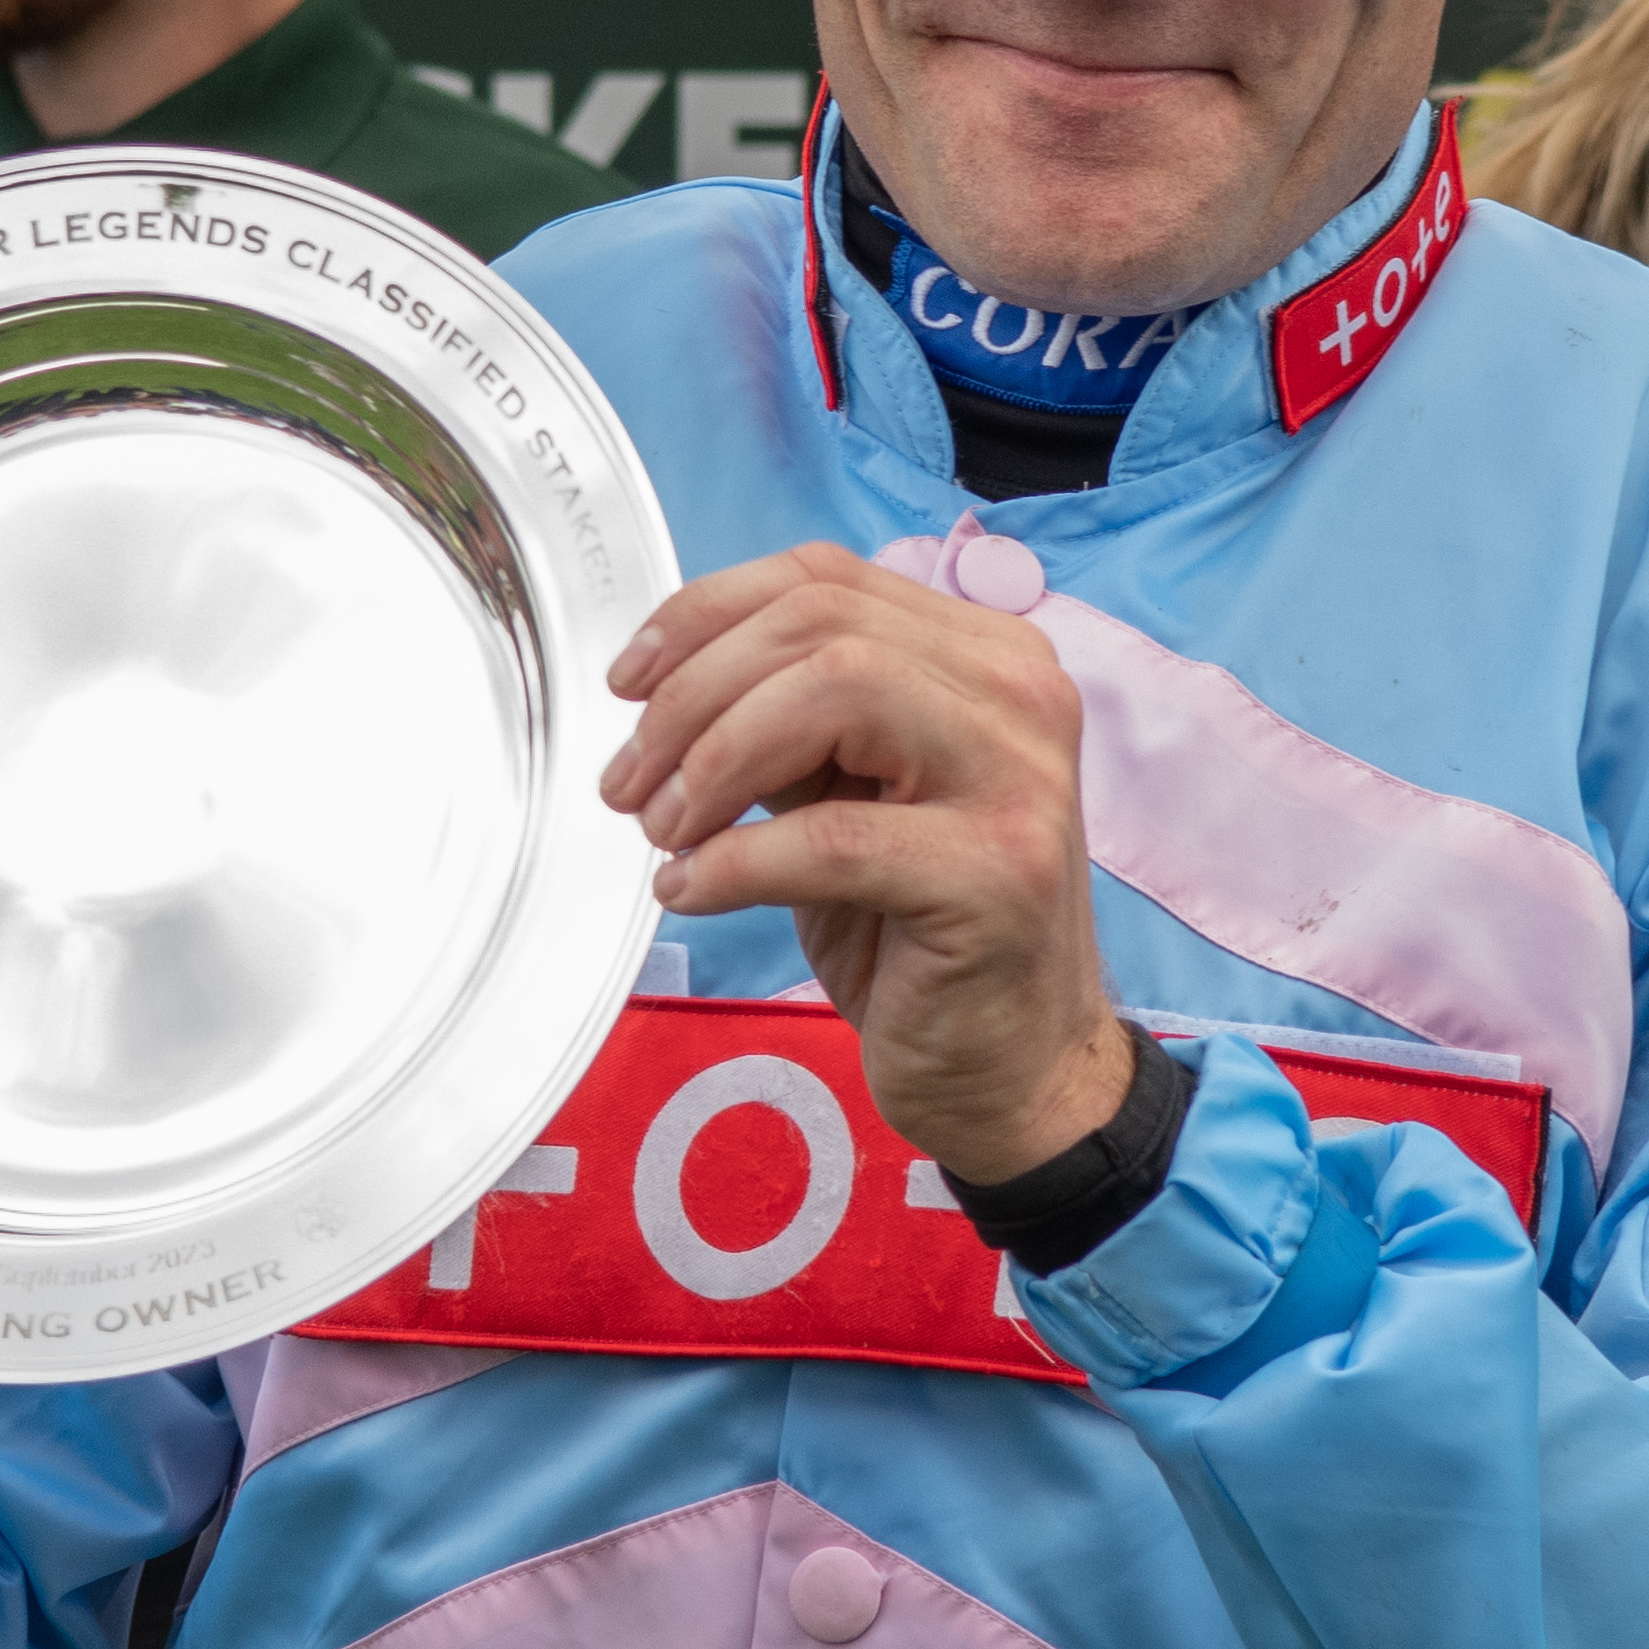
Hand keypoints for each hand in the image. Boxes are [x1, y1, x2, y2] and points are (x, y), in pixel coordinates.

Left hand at [601, 543, 1132, 1184]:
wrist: (1017, 1070)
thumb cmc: (922, 933)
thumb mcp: (847, 797)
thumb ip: (789, 724)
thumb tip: (664, 682)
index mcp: (986, 657)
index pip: (825, 579)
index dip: (706, 614)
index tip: (629, 681)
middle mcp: (1019, 696)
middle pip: (819, 627)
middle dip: (693, 696)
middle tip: (632, 783)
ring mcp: (1020, 779)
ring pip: (834, 693)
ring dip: (715, 759)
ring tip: (666, 830)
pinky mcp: (999, 874)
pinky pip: (832, 838)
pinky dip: (735, 860)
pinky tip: (693, 890)